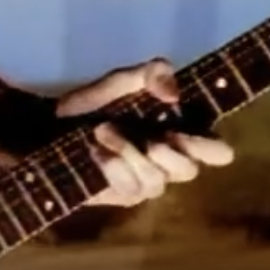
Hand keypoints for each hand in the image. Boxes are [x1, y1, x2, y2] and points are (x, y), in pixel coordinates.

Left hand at [56, 58, 234, 206]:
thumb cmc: (94, 105)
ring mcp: (148, 182)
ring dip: (129, 153)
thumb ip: (152, 74)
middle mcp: (170, 162)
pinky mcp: (125, 195)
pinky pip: (132, 189)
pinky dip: (113, 167)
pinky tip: (96, 154)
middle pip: (190, 171)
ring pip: (157, 180)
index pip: (217, 152)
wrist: (52, 128)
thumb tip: (173, 95)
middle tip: (151, 139)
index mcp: (180, 133)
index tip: (181, 133)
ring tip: (102, 132)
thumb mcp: (122, 80)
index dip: (209, 148)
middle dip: (169, 154)